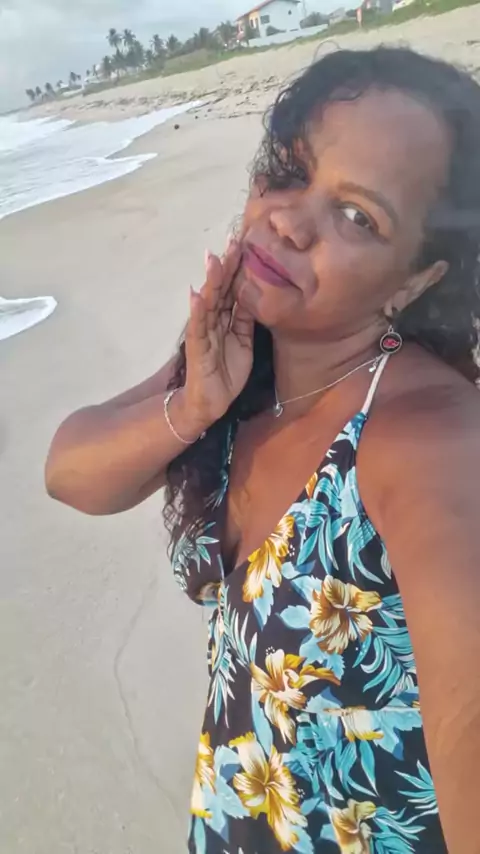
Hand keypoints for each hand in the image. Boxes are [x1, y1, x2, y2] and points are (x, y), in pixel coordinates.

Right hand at [183, 239, 253, 426]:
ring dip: (210, 281)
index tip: (245, 244)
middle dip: (225, 267)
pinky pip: (197, 327)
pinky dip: (197, 311)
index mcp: (225, 319)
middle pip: (219, 290)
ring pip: (207, 303)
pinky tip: (197, 294)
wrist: (210, 401)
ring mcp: (203, 332)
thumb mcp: (243, 340)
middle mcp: (212, 321)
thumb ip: (246, 318)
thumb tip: (255, 291)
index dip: (237, 268)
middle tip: (233, 242)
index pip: (232, 289)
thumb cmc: (226, 371)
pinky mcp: (197, 347)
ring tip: (213, 260)